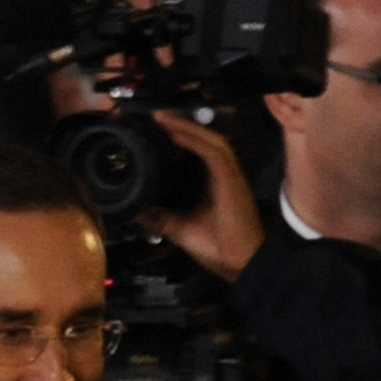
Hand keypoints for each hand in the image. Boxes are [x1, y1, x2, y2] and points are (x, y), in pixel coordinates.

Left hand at [144, 110, 267, 278]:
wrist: (243, 264)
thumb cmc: (219, 247)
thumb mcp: (181, 229)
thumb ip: (161, 218)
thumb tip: (138, 212)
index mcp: (211, 181)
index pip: (193, 150)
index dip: (175, 136)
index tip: (150, 128)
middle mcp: (221, 173)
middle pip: (200, 139)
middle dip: (178, 125)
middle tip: (152, 115)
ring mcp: (228, 174)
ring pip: (207, 140)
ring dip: (184, 126)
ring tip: (160, 117)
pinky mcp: (232, 179)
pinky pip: (213, 152)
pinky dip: (194, 139)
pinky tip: (176, 132)